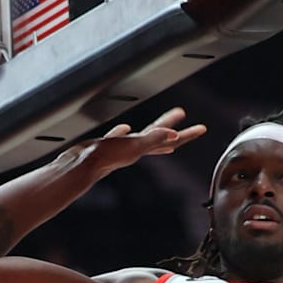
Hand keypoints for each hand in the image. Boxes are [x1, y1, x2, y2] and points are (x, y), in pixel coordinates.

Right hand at [61, 108, 206, 176]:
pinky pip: (119, 137)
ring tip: (161, 127)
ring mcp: (122, 149)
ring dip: (152, 132)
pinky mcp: (106, 147)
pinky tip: (123, 128)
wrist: (80, 168)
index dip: (188, 133)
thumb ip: (154, 140)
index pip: (172, 140)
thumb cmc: (106, 158)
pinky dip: (123, 132)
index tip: (202, 128)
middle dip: (173, 127)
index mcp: (145, 147)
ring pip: (142, 138)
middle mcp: (136, 149)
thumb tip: (174, 136)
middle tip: (182, 115)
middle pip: (161, 137)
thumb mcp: (134, 146)